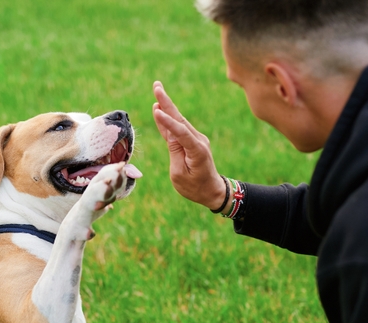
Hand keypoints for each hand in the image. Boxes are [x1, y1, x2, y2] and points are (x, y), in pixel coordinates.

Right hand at [152, 81, 227, 210]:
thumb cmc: (194, 187)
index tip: (155, 109)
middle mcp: (198, 141)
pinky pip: (179, 129)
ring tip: (158, 91)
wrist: (212, 191)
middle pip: (179, 119)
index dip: (166, 121)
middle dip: (167, 102)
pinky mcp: (193, 141)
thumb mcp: (179, 174)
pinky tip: (160, 110)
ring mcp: (196, 139)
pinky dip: (169, 119)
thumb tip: (170, 134)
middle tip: (157, 86)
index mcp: (196, 150)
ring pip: (179, 121)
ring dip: (167, 106)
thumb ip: (174, 152)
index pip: (179, 132)